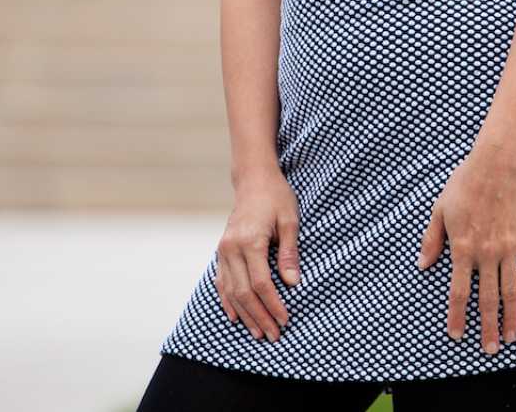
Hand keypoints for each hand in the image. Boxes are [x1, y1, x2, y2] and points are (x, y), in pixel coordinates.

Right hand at [214, 170, 300, 340]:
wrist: (253, 180)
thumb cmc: (277, 197)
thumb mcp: (290, 220)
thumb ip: (290, 253)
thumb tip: (293, 284)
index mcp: (250, 241)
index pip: (261, 283)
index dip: (273, 305)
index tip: (286, 320)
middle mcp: (231, 249)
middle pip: (244, 293)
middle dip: (259, 316)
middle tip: (273, 335)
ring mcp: (223, 251)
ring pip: (231, 292)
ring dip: (245, 314)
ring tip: (258, 332)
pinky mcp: (221, 251)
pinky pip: (222, 282)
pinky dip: (228, 301)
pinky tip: (235, 316)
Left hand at [417, 153, 515, 355]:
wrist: (499, 162)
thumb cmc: (466, 182)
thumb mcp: (440, 209)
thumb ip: (432, 239)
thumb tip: (424, 265)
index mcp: (463, 248)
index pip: (459, 292)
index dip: (458, 316)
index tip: (457, 334)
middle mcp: (487, 253)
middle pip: (488, 299)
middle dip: (487, 327)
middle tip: (489, 349)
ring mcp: (509, 248)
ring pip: (512, 290)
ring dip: (511, 317)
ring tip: (510, 337)